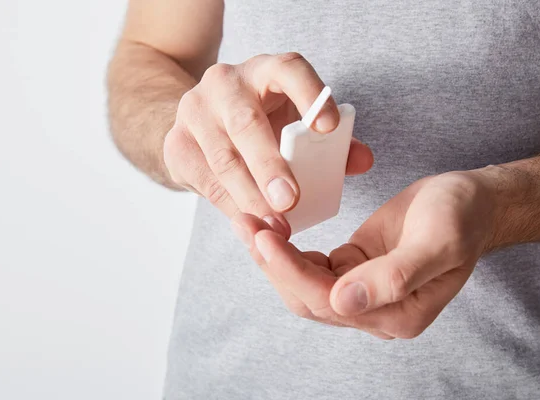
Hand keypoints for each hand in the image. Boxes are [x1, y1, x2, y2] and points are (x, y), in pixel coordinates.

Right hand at [163, 53, 373, 235]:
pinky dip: (230, 205)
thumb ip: (332, 141)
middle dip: (269, 165)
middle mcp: (225, 84)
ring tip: (275, 224)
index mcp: (265, 71)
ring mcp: (195, 112)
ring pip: (222, 158)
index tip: (328, 127)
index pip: (288, 69)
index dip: (309, 94)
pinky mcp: (177, 144)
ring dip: (249, 195)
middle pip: (246, 122)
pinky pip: (205, 180)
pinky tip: (250, 221)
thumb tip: (362, 161)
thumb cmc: (262, 120)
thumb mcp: (295, 121)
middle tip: (290, 200)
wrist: (202, 121)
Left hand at [232, 170, 496, 338]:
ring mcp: (363, 292)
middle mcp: (376, 312)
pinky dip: (289, 249)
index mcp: (399, 315)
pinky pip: (312, 266)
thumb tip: (344, 303)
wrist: (471, 202)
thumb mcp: (438, 241)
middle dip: (273, 263)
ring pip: (305, 283)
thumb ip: (395, 277)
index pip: (331, 302)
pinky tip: (273, 228)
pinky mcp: (353, 268)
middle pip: (309, 298)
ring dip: (275, 257)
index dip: (293, 272)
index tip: (264, 237)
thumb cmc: (461, 217)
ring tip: (251, 222)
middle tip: (246, 223)